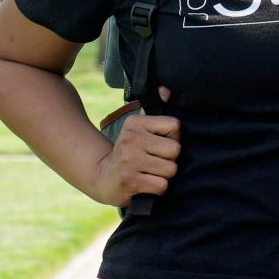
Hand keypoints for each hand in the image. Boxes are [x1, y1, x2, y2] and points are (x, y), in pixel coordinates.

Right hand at [92, 86, 180, 206]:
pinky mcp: (130, 181)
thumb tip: (166, 90)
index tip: (159, 144)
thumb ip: (154, 108)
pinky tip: (147, 184)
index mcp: (135, 122)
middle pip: (175, 150)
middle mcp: (131, 138)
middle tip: (155, 161)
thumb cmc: (129, 150)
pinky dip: (158, 188)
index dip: (173, 138)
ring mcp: (130, 160)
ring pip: (171, 169)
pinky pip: (162, 185)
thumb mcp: (137, 127)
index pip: (175, 126)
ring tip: (151, 172)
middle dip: (170, 160)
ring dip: (165, 175)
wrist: (103, 177)